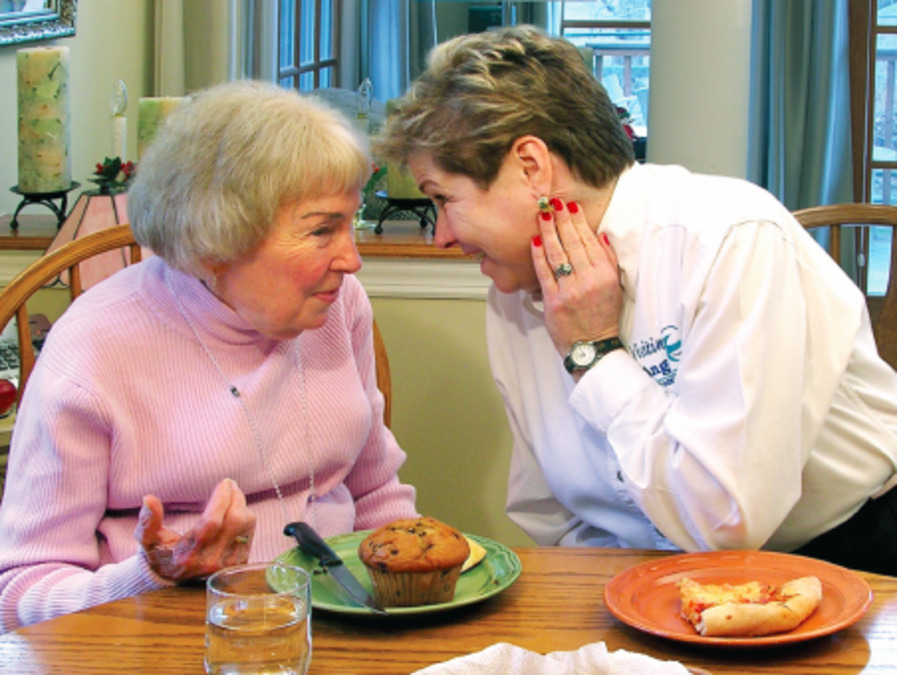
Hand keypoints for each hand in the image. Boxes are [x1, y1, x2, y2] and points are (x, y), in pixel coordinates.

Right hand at [135, 478, 256, 582]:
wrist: (172, 579)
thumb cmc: (159, 554)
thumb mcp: (147, 540)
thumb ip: (148, 521)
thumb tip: (148, 499)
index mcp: (188, 554)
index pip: (212, 522)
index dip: (221, 499)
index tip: (224, 482)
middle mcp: (211, 561)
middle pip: (235, 521)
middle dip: (236, 498)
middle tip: (230, 485)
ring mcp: (227, 563)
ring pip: (246, 526)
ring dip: (242, 506)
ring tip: (233, 496)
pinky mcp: (238, 563)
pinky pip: (250, 534)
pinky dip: (246, 518)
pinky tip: (237, 511)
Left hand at [531, 198, 623, 356]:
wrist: (592, 347)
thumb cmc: (603, 317)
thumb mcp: (615, 288)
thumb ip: (608, 261)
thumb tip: (599, 236)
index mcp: (605, 276)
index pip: (590, 242)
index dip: (579, 222)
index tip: (571, 207)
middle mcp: (588, 280)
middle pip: (573, 243)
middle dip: (562, 220)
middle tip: (554, 203)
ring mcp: (569, 290)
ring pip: (557, 254)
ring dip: (549, 231)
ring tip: (543, 215)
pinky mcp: (553, 300)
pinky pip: (544, 272)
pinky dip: (538, 254)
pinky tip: (535, 239)